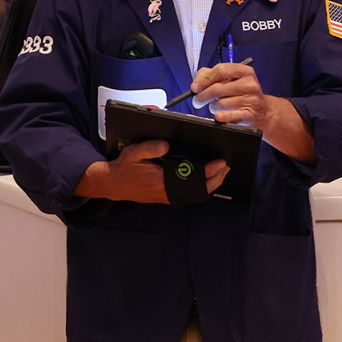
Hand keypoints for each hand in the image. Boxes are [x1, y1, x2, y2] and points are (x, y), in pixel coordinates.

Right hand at [73, 140, 229, 202]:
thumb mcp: (133, 153)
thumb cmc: (125, 167)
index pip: (192, 178)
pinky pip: (188, 195)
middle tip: (226, 166)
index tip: (220, 162)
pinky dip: (200, 188)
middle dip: (215, 179)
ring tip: (222, 172)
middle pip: (198, 190)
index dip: (209, 171)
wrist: (114, 184)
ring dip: (210, 184)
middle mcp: (166, 192)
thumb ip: (150, 147)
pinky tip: (207, 180)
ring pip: (194, 194)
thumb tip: (167, 144)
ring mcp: (167, 197)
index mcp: (161, 181)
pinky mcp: (166, 197)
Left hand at [190, 62, 270, 129]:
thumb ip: (211, 75)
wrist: (263, 111)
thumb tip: (197, 83)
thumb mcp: (230, 79)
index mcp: (245, 71)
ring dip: (213, 107)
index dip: (204, 79)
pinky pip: (230, 116)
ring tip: (216, 107)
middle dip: (203, 96)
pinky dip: (221, 116)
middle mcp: (250, 84)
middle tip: (197, 101)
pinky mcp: (250, 115)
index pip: (220, 70)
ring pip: (221, 104)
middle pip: (218, 88)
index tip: (194, 87)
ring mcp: (252, 100)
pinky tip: (218, 116)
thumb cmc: (241, 94)